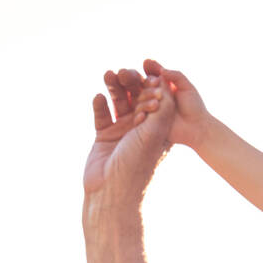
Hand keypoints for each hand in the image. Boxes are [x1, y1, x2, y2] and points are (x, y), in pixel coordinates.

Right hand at [83, 69, 174, 201]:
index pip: (158, 101)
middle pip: (137, 98)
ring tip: (108, 74)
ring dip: (114, 88)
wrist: (111, 191)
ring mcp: (122, 132)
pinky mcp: (104, 136)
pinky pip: (102, 115)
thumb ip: (161, 108)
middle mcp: (142, 129)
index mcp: (159, 129)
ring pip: (118, 102)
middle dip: (131, 83)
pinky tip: (99, 97)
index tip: (151, 76)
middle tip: (124, 71)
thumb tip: (163, 83)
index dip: (154, 86)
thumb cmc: (137, 164)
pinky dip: (100, 105)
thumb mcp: (154, 133)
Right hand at [142, 58, 213, 149]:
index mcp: (165, 88)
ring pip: (141, 99)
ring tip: (157, 100)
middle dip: (148, 83)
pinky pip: (139, 116)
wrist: (197, 128)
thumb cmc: (194, 107)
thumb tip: (161, 71)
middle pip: (145, 86)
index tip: (146, 63)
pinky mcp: (150, 123)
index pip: (153, 76)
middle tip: (156, 84)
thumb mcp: (187, 87)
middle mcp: (157, 98)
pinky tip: (147, 108)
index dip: (150, 69)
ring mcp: (152, 110)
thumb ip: (176, 76)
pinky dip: (140, 111)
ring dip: (146, 96)